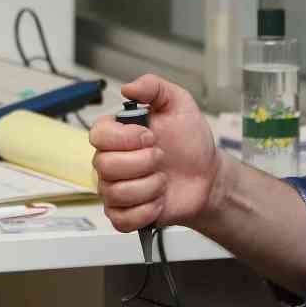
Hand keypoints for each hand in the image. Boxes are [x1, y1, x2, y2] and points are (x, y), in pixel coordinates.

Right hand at [89, 74, 222, 232]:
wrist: (208, 176)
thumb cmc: (190, 142)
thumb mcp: (179, 104)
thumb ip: (154, 87)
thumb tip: (128, 87)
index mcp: (117, 134)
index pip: (97, 135)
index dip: (123, 138)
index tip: (149, 136)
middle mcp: (111, 161)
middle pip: (104, 166)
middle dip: (142, 163)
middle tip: (161, 158)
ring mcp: (115, 190)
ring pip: (115, 193)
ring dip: (149, 187)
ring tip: (163, 180)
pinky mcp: (125, 215)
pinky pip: (121, 219)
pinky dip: (145, 211)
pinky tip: (158, 200)